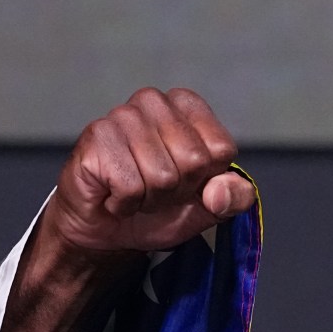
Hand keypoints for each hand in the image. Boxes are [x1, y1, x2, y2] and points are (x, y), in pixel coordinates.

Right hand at [41, 87, 250, 258]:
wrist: (108, 230)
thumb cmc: (157, 210)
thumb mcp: (209, 208)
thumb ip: (235, 197)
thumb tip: (219, 192)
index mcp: (188, 107)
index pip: (221, 149)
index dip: (206, 179)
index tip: (186, 182)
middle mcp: (154, 102)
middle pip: (193, 161)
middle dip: (177, 190)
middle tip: (156, 190)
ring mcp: (123, 115)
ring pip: (161, 176)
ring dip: (149, 199)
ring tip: (134, 191)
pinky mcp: (97, 136)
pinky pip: (130, 186)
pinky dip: (125, 203)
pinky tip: (113, 194)